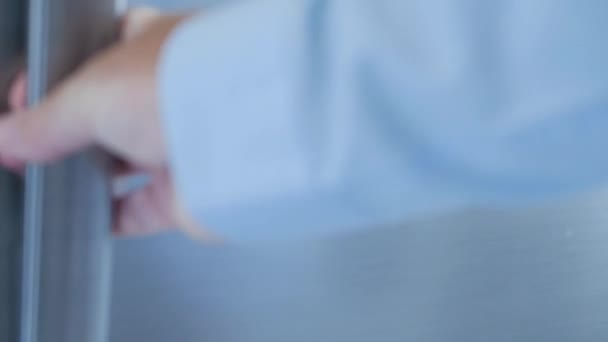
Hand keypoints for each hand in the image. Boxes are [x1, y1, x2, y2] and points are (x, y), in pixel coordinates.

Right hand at [0, 8, 209, 239]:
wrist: (248, 135)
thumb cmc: (188, 85)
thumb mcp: (92, 92)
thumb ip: (45, 120)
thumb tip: (8, 137)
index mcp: (150, 49)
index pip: (94, 56)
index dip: (54, 76)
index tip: (21, 99)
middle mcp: (168, 95)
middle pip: (106, 114)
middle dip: (68, 129)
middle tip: (33, 144)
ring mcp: (179, 143)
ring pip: (122, 162)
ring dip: (86, 174)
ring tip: (49, 179)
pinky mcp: (187, 191)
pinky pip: (141, 210)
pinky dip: (112, 216)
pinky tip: (86, 217)